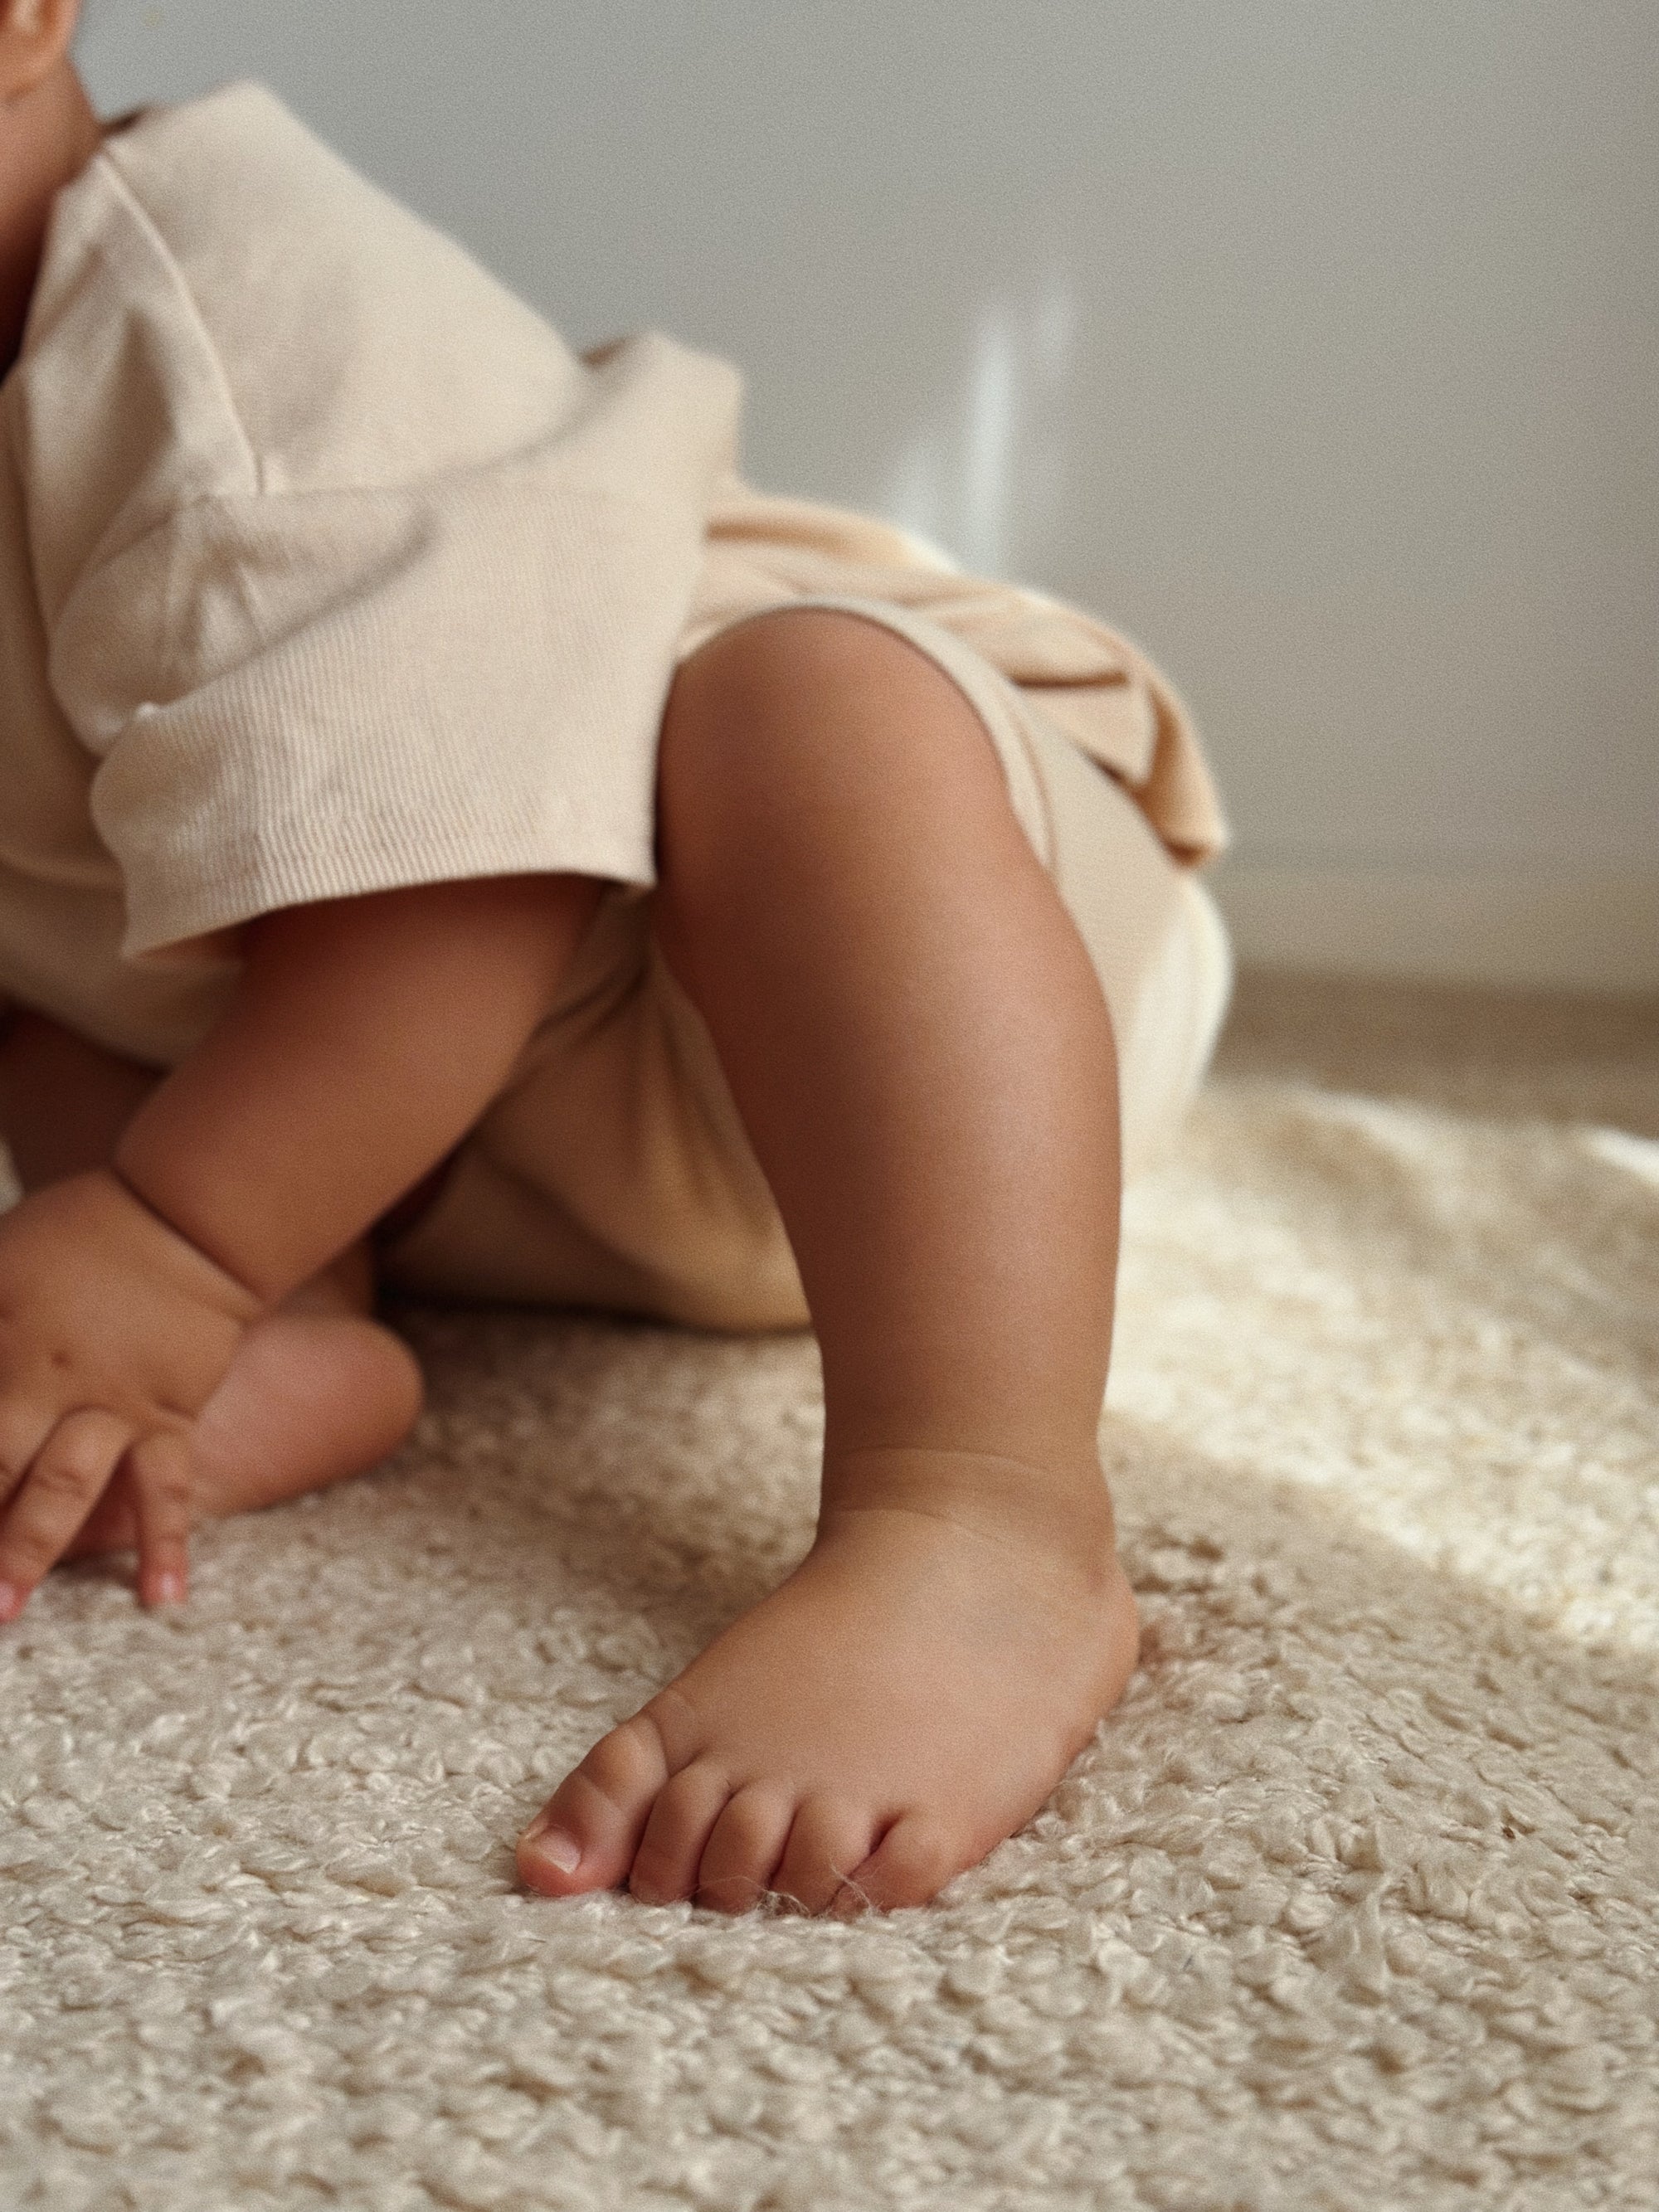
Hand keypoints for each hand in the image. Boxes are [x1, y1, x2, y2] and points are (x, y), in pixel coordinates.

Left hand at [0, 1170, 262, 1616]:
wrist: (188, 1224)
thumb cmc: (78, 1235)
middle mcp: (45, 1379)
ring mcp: (111, 1406)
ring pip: (63, 1487)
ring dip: (27, 1550)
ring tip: (3, 1612)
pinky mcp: (167, 1419)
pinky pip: (168, 1489)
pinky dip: (166, 1544)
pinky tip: (161, 1600)